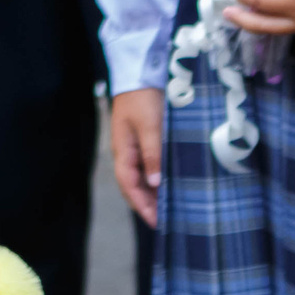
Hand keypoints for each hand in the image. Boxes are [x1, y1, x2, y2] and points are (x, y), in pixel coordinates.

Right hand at [108, 88, 165, 228]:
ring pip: (142, 177)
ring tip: (171, 207)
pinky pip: (149, 166)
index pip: (129, 185)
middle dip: (148, 204)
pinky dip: (158, 179)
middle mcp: (127, 151)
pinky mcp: (145, 139)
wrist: (141, 72)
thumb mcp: (150, 126)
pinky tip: (169, 183)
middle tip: (168, 221)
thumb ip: (153, 154)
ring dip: (154, 193)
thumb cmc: (144, 98)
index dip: (142, 205)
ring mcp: (135, 145)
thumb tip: (155, 184)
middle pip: (134, 185)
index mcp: (123, 150)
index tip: (157, 222)